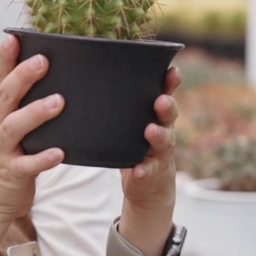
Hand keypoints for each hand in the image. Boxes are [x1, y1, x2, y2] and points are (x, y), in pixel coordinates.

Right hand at [0, 34, 65, 222]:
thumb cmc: (2, 157)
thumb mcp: (3, 125)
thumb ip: (18, 103)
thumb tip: (44, 72)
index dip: (5, 59)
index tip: (13, 38)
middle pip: (5, 97)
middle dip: (22, 77)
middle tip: (43, 61)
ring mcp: (0, 151)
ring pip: (14, 128)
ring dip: (36, 113)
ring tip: (58, 102)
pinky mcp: (11, 174)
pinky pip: (27, 165)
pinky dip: (43, 158)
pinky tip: (59, 152)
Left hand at [120, 66, 181, 218]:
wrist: (149, 185)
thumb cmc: (134, 145)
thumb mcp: (131, 123)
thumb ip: (119, 105)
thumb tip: (82, 81)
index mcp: (156, 114)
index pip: (166, 92)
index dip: (170, 82)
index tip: (172, 71)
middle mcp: (164, 129)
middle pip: (169, 114)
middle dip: (166, 106)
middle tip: (160, 100)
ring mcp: (159, 152)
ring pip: (163, 140)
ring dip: (158, 135)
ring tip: (150, 131)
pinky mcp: (151, 172)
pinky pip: (149, 170)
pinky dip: (144, 170)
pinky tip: (138, 170)